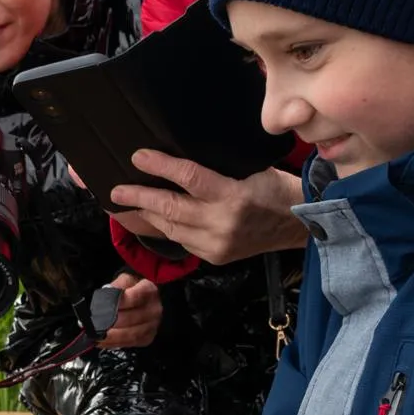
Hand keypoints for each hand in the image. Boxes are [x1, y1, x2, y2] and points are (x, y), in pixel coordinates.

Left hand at [97, 272, 161, 348]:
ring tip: (95, 335)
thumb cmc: (134, 289)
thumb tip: (105, 297)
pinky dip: (114, 343)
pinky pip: (129, 343)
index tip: (101, 307)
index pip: (133, 298)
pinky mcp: (147, 337)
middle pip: (129, 319)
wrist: (148, 299)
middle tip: (93, 324)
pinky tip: (102, 341)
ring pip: (129, 335)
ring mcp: (152, 325)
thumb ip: (115, 287)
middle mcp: (153, 309)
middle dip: (109, 323)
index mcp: (149, 291)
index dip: (117, 303)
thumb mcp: (125, 280)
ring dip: (110, 337)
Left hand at [109, 150, 309, 263]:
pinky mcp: (213, 258)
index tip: (138, 156)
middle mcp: (222, 223)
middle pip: (171, 208)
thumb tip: (174, 162)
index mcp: (234, 195)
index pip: (190, 178)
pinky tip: (149, 219)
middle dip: (140, 198)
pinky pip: (180, 241)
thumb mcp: (249, 170)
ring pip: (170, 228)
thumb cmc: (273, 189)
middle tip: (115, 190)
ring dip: (145, 216)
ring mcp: (216, 244)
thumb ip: (214, 170)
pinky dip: (163, 229)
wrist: (297, 225)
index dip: (161, 166)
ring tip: (124, 205)